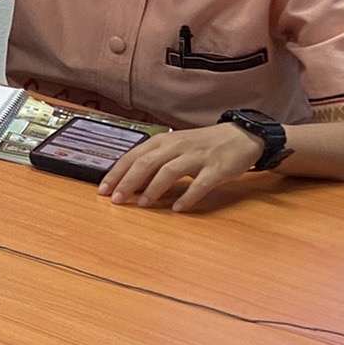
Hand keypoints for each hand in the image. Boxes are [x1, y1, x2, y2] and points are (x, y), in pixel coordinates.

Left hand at [99, 122, 267, 211]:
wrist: (241, 136)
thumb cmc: (201, 145)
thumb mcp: (173, 147)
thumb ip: (153, 162)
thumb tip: (129, 182)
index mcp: (162, 141)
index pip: (132, 157)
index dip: (116, 174)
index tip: (102, 190)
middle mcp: (176, 146)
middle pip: (145, 164)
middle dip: (127, 183)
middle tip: (116, 200)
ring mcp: (196, 157)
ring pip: (168, 172)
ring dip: (153, 190)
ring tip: (142, 205)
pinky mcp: (216, 169)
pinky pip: (200, 184)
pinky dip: (187, 197)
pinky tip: (177, 208)